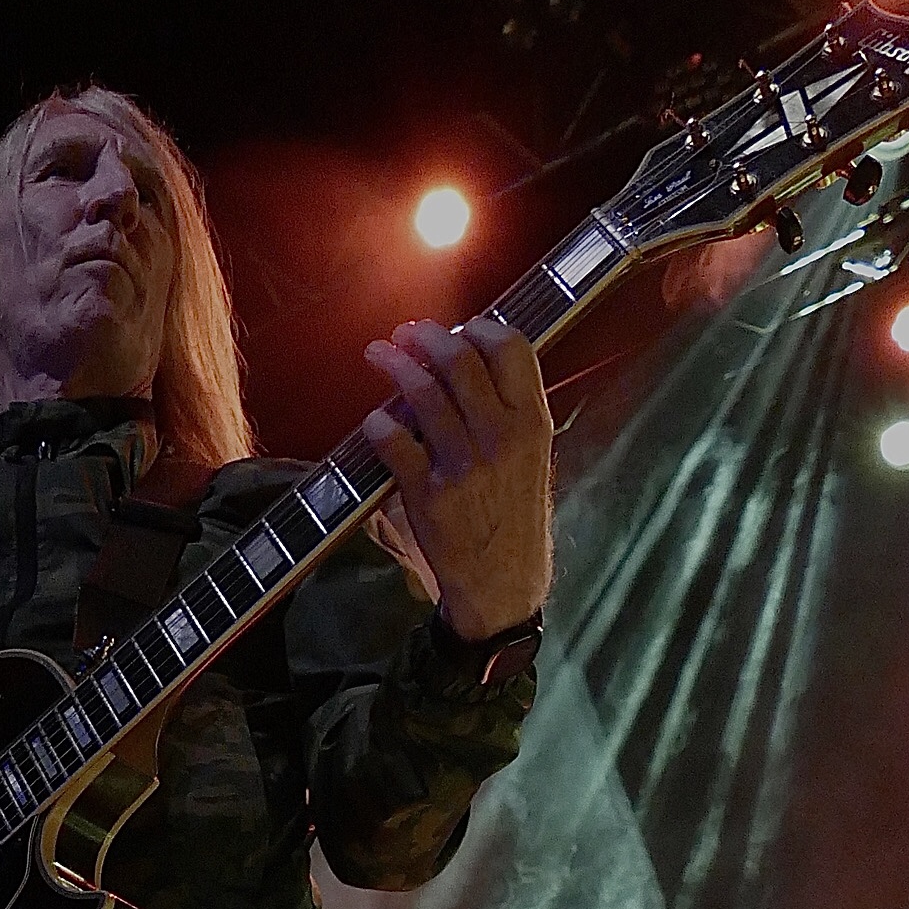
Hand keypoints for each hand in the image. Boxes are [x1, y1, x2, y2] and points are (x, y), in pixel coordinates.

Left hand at [362, 318, 552, 640]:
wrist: (504, 582)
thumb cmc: (514, 514)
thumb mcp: (533, 457)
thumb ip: (511, 410)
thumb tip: (473, 360)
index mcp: (532, 422)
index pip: (511, 348)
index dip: (479, 327)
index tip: (458, 327)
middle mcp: (501, 437)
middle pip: (460, 359)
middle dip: (426, 337)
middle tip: (406, 334)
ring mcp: (464, 464)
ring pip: (422, 392)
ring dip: (393, 364)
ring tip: (378, 354)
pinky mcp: (429, 493)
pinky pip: (394, 441)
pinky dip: (379, 423)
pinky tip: (375, 419)